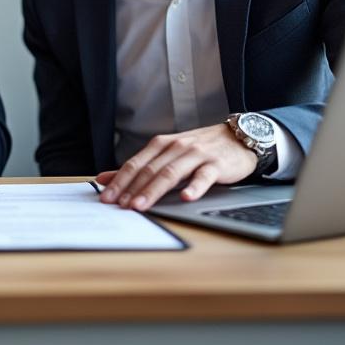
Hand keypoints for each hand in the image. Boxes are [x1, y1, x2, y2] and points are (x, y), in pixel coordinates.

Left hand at [97, 123, 256, 209]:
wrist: (238, 137)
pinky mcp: (216, 164)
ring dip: (154, 190)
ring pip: (171, 173)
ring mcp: (196, 155)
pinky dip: (194, 187)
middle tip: (120, 206)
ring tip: (141, 205)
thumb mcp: (168, 154)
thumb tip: (105, 178)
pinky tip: (186, 197)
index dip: (120, 180)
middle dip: (132, 189)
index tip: (107, 197)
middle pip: (150, 170)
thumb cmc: (200, 149)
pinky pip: (204, 176)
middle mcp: (176, 147)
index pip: (136, 164)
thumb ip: (138, 167)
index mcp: (162, 145)